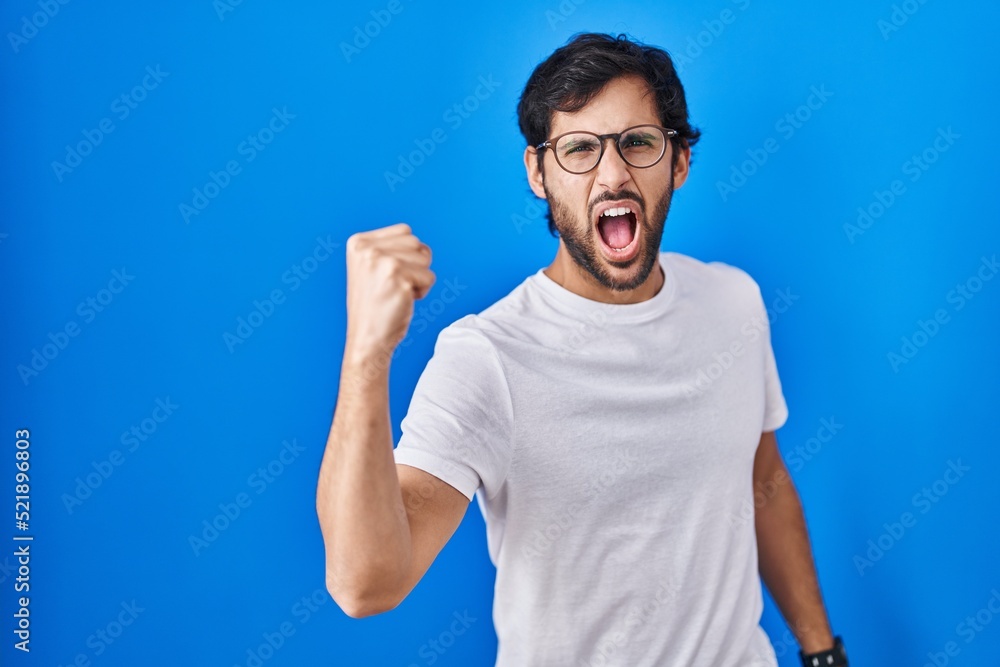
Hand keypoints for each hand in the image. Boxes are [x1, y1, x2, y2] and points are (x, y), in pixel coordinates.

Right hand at [344, 223, 434, 358]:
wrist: (367, 339)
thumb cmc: (375, 305)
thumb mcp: (372, 267)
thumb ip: (391, 249)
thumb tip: (422, 246)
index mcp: (358, 242)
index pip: (405, 231)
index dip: (406, 255)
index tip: (386, 276)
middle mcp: (368, 249)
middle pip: (417, 243)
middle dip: (414, 266)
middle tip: (393, 287)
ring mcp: (383, 262)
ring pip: (425, 258)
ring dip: (418, 279)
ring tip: (397, 293)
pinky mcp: (399, 277)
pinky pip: (429, 277)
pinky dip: (422, 292)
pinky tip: (402, 301)